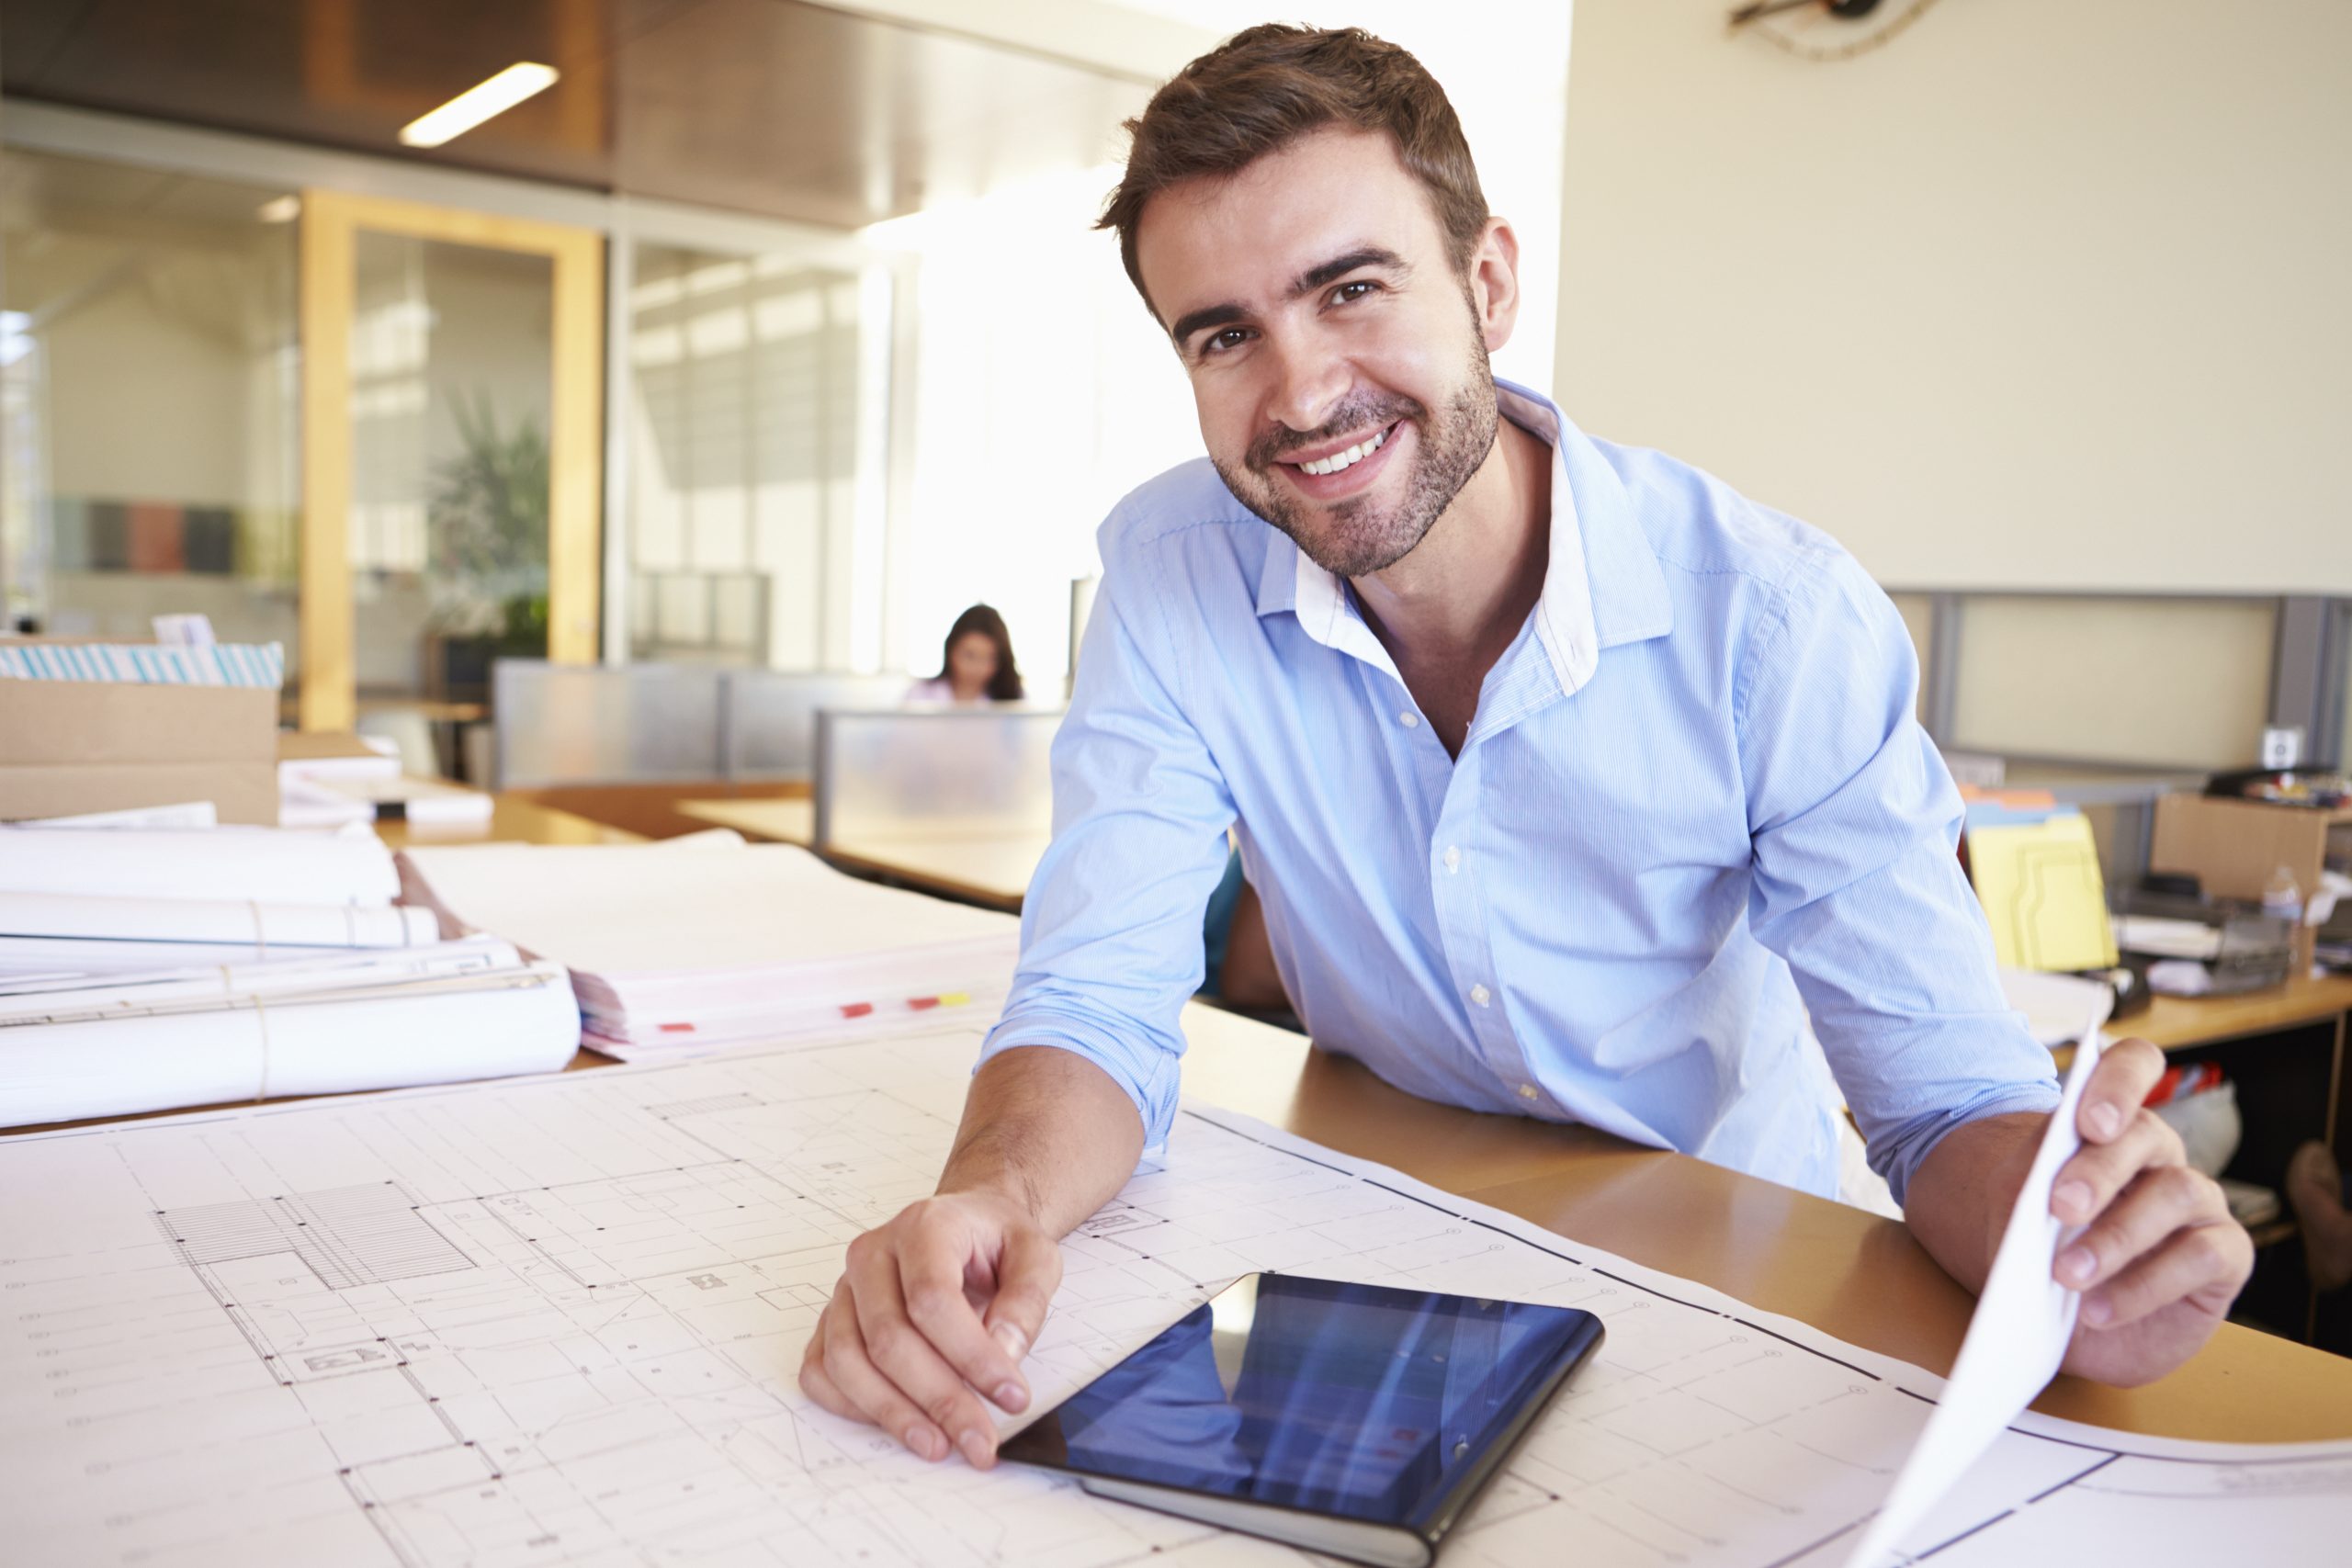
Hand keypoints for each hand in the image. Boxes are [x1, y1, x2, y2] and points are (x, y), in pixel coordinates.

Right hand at [798, 1188, 1061, 1466]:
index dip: (972, 1356)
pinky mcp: (832, 1319)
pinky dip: (852, 1406)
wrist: (967, 1225)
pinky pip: (821, 1371)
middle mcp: (873, 1255)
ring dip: (893, 1413)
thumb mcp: (1037, 1255)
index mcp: (923, 1227)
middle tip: (980, 1441)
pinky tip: (897, 1424)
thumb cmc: (995, 1241)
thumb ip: (1026, 1301)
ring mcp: (845, 1289)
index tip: (1011, 1396)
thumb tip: (1003, 1353)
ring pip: (847, 1360)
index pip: (932, 1299)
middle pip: (889, 1338)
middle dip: (939, 1400)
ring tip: (939, 1445)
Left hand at [2049, 1037, 2252, 1385]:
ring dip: (2118, 1237)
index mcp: (2109, 1123)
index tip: (2089, 1122)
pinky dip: (2145, 1284)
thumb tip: (2039, 1193)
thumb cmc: (2038, 1249)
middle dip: (2100, 1170)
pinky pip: (2202, 1256)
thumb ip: (2025, 1187)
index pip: (2134, 1067)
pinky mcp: (2224, 1256)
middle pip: (2148, 1133)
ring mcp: (2198, 1202)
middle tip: (2059, 1207)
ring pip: (2177, 1193)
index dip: (2119, 1081)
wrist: (2057, 1316)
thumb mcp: (2016, 1213)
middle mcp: (2160, 1154)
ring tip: (2067, 1275)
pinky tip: (2098, 1309)